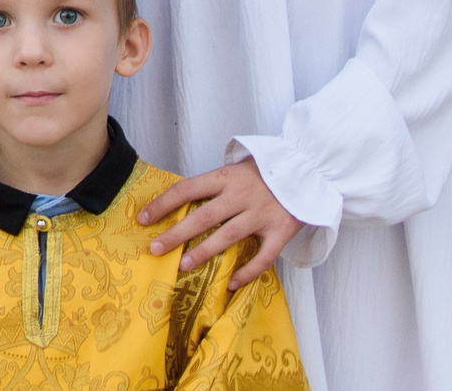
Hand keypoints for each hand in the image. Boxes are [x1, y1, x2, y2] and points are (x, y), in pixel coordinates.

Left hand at [142, 159, 302, 288]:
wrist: (309, 170)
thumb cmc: (266, 171)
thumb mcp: (237, 168)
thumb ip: (215, 183)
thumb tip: (182, 199)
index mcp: (227, 177)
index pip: (187, 189)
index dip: (163, 204)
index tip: (142, 218)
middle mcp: (242, 195)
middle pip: (203, 216)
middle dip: (176, 234)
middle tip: (155, 249)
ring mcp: (262, 214)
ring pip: (228, 237)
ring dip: (204, 253)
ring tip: (182, 266)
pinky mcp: (281, 232)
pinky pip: (263, 257)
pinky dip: (247, 272)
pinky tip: (231, 284)